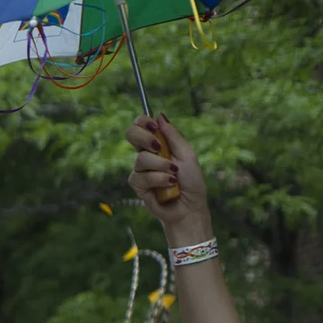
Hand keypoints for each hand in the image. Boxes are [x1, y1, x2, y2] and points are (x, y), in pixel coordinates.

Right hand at [125, 113, 207, 236]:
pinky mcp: (137, 185)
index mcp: (159, 143)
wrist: (189, 206)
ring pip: (141, 159)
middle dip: (145, 137)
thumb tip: (160, 116)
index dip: (143, 121)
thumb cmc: (192, 181)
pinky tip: (168, 185)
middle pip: (131, 134)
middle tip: (159, 147)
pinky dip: (157, 180)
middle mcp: (147, 154)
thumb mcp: (187, 154)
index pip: (142, 125)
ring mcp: (141, 170)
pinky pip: (141, 177)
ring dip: (161, 166)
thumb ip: (173, 136)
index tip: (154, 125)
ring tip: (174, 176)